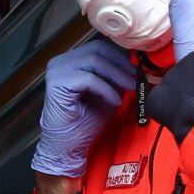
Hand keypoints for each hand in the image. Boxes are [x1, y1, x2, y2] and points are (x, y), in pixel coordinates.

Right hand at [31, 40, 135, 176]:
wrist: (68, 146)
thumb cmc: (85, 122)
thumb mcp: (108, 93)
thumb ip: (116, 77)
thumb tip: (135, 65)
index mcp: (71, 61)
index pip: (99, 47)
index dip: (120, 57)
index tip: (137, 70)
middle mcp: (61, 61)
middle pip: (97, 50)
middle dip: (121, 65)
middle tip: (137, 79)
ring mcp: (56, 71)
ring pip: (94, 61)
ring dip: (117, 76)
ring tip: (130, 89)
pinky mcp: (57, 83)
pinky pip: (89, 79)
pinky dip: (106, 89)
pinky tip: (115, 102)